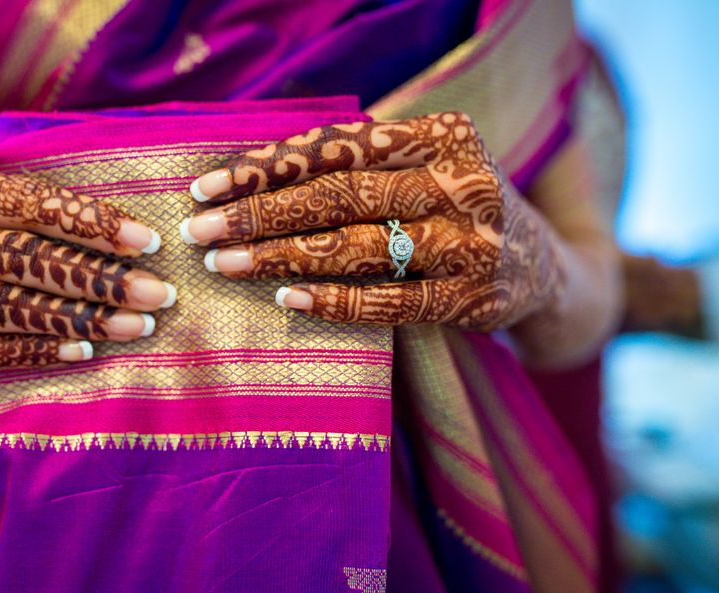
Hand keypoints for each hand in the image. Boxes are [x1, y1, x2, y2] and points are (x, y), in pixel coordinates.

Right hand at [0, 158, 175, 377]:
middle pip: (15, 256)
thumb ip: (0, 207)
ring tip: (137, 326)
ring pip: (0, 305)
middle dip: (97, 276)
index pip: (15, 201)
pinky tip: (84, 350)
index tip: (146, 240)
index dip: (87, 221)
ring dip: (79, 318)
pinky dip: (34, 351)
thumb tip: (114, 228)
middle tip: (158, 293)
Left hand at [180, 112, 563, 331]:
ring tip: (225, 266)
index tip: (205, 187)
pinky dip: (334, 301)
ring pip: (359, 246)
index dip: (265, 167)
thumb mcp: (422, 170)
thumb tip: (250, 174)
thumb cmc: (456, 211)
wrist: (546, 269)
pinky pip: (389, 302)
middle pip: (340, 194)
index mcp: (442, 136)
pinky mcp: (472, 300)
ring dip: (282, 257)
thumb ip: (357, 163)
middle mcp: (460, 183)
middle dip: (259, 214)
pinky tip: (286, 299)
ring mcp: (470, 244)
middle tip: (200, 232)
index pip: (337, 145)